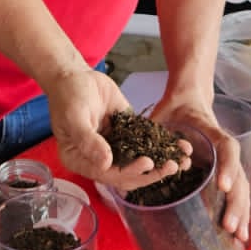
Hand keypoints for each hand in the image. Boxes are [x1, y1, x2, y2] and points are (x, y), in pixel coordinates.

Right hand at [47, 67, 186, 189]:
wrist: (75, 75)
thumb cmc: (68, 96)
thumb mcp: (74, 117)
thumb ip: (88, 141)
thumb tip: (105, 163)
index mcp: (82, 161)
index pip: (108, 175)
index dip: (128, 172)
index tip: (147, 164)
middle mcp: (99, 159)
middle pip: (127, 173)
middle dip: (151, 173)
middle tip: (171, 167)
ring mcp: (115, 147)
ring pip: (140, 161)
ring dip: (161, 164)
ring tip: (182, 162)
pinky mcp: (127, 134)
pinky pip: (146, 142)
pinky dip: (163, 145)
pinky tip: (181, 146)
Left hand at [152, 94, 250, 240]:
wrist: (189, 98)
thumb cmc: (173, 108)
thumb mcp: (160, 115)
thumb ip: (149, 133)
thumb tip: (127, 155)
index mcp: (211, 131)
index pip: (226, 147)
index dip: (227, 167)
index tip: (222, 187)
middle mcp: (222, 148)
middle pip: (238, 175)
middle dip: (234, 202)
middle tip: (228, 226)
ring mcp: (225, 160)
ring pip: (240, 186)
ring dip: (240, 212)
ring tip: (239, 237)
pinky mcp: (223, 170)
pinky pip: (234, 191)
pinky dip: (237, 211)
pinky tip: (238, 233)